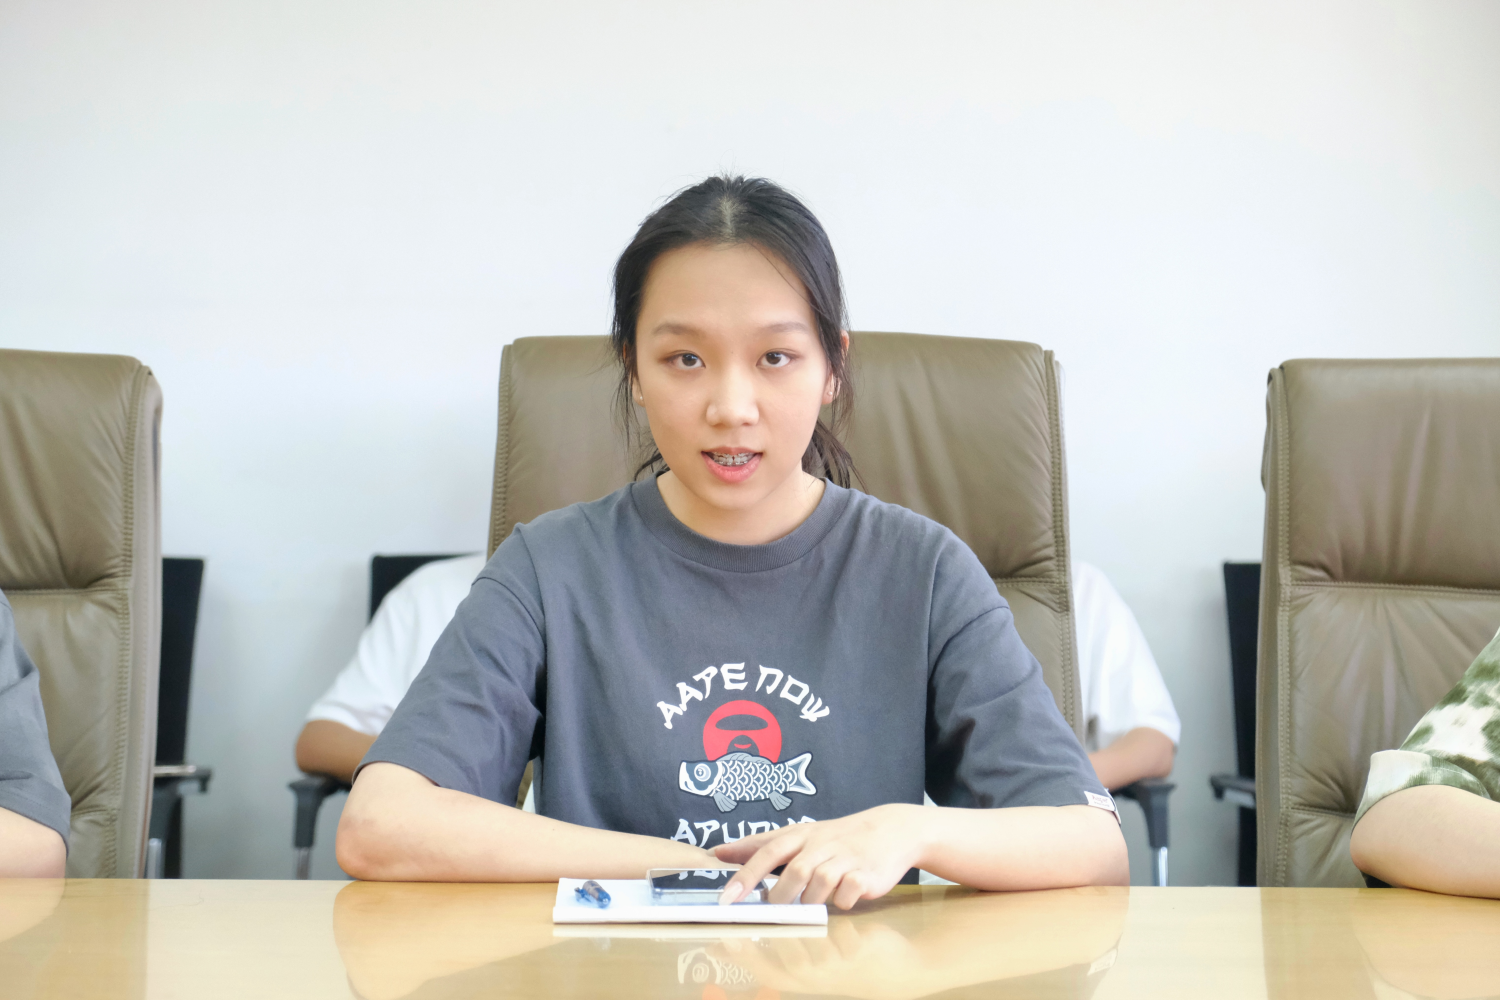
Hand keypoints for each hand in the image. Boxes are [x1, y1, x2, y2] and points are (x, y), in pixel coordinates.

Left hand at [712, 803, 926, 908]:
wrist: (890, 830)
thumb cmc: (836, 837)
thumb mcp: (798, 835)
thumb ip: (760, 845)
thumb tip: (719, 852)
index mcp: (801, 835)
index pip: (768, 851)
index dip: (746, 874)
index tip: (727, 898)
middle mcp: (821, 844)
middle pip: (794, 871)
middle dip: (779, 896)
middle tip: (772, 910)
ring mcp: (845, 859)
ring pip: (819, 884)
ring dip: (810, 901)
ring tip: (811, 903)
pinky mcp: (865, 874)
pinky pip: (847, 894)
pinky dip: (840, 901)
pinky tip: (841, 898)